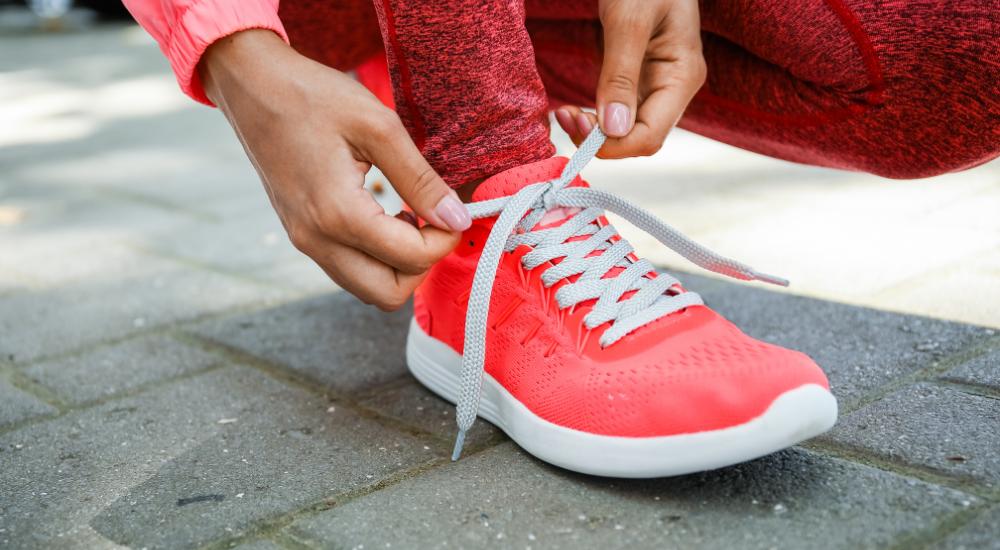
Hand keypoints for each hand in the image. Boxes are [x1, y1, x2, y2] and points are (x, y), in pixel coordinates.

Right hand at [199, 30, 469, 310]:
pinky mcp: (301, 235)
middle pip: (388, 295)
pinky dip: (376, 255)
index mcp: (337, 213)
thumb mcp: (379, 127)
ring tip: (407, 214)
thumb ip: (420, 179)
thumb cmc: (313, 96)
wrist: (252, 85)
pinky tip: (385, 215)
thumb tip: (457, 218)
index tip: (453, 208)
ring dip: (398, 263)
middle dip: (422, 264)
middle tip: (432, 221)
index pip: (411, 259)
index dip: (445, 238)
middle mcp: (316, 239)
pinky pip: (349, 269)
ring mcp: (304, 241)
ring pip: (367, 288)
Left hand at [554, 0, 705, 157]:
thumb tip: (613, 128)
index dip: (613, 144)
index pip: (650, 136)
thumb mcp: (629, 19)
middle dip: (600, 139)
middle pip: (639, 139)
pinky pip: (619, 112)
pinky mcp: (639, 79)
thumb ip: (621, 74)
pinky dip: (595, 117)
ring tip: (564, 113)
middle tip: (564, 116)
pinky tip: (574, 108)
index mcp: (683, 76)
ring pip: (627, 130)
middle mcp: (674, 87)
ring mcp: (657, 85)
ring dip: (594, 131)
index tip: (577, 128)